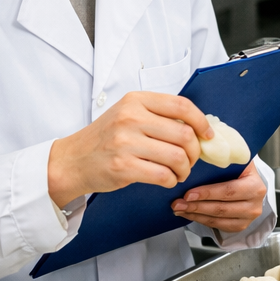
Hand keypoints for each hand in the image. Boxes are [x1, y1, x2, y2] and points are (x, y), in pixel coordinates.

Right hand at [48, 92, 212, 207]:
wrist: (72, 160)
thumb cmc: (106, 138)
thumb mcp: (129, 114)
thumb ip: (158, 115)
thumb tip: (198, 127)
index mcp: (136, 100)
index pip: (181, 106)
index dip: (201, 122)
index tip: (207, 135)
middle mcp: (131, 118)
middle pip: (184, 134)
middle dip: (195, 151)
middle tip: (192, 159)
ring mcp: (125, 142)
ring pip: (177, 157)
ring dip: (185, 168)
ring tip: (181, 171)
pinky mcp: (123, 166)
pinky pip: (163, 175)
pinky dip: (171, 180)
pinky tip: (168, 179)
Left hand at [171, 159, 267, 232]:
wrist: (250, 183)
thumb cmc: (240, 171)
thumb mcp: (237, 161)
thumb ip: (224, 156)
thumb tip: (201, 148)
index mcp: (255, 185)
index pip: (229, 190)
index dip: (207, 193)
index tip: (188, 193)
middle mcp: (254, 203)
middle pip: (221, 207)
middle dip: (196, 205)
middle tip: (178, 202)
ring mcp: (248, 216)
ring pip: (217, 218)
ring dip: (195, 214)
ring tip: (179, 208)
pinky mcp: (240, 226)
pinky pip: (217, 225)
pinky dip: (200, 220)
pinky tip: (189, 213)